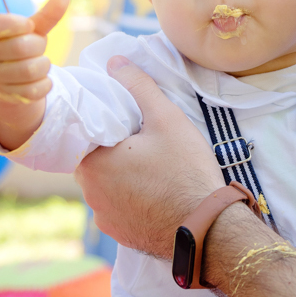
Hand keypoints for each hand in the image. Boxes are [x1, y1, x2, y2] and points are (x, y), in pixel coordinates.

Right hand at [0, 0, 69, 150]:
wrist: (9, 81)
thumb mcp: (33, 30)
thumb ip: (47, 14)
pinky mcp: (8, 96)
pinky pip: (36, 90)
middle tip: (35, 48)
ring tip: (38, 63)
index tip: (27, 26)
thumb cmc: (21, 47)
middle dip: (38, 46)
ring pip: (31, 70)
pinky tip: (38, 80)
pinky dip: (45, 84)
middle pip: (23, 47)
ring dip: (44, 66)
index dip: (18, 24)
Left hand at [74, 56, 224, 257]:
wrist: (206, 227)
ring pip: (108, 186)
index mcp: (91, 162)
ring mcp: (104, 218)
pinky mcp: (120, 235)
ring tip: (157, 171)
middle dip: (118, 151)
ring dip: (124, 178)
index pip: (90, 134)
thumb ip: (138, 86)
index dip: (112, 126)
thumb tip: (115, 61)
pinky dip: (134, 201)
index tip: (134, 125)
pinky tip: (158, 195)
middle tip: (149, 145)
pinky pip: (120, 209)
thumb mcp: (165, 118)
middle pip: (98, 160)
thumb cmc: (185, 170)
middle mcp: (89, 193)